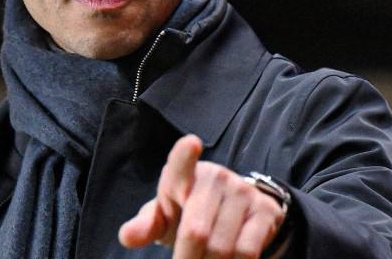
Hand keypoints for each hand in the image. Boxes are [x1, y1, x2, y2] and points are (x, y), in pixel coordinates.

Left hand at [118, 135, 284, 258]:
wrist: (231, 215)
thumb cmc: (186, 214)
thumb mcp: (164, 217)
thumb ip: (145, 226)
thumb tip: (127, 236)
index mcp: (181, 174)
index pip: (181, 162)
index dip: (186, 154)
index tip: (191, 143)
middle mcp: (214, 176)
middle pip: (196, 231)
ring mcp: (242, 191)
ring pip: (222, 248)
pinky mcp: (264, 209)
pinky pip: (247, 251)